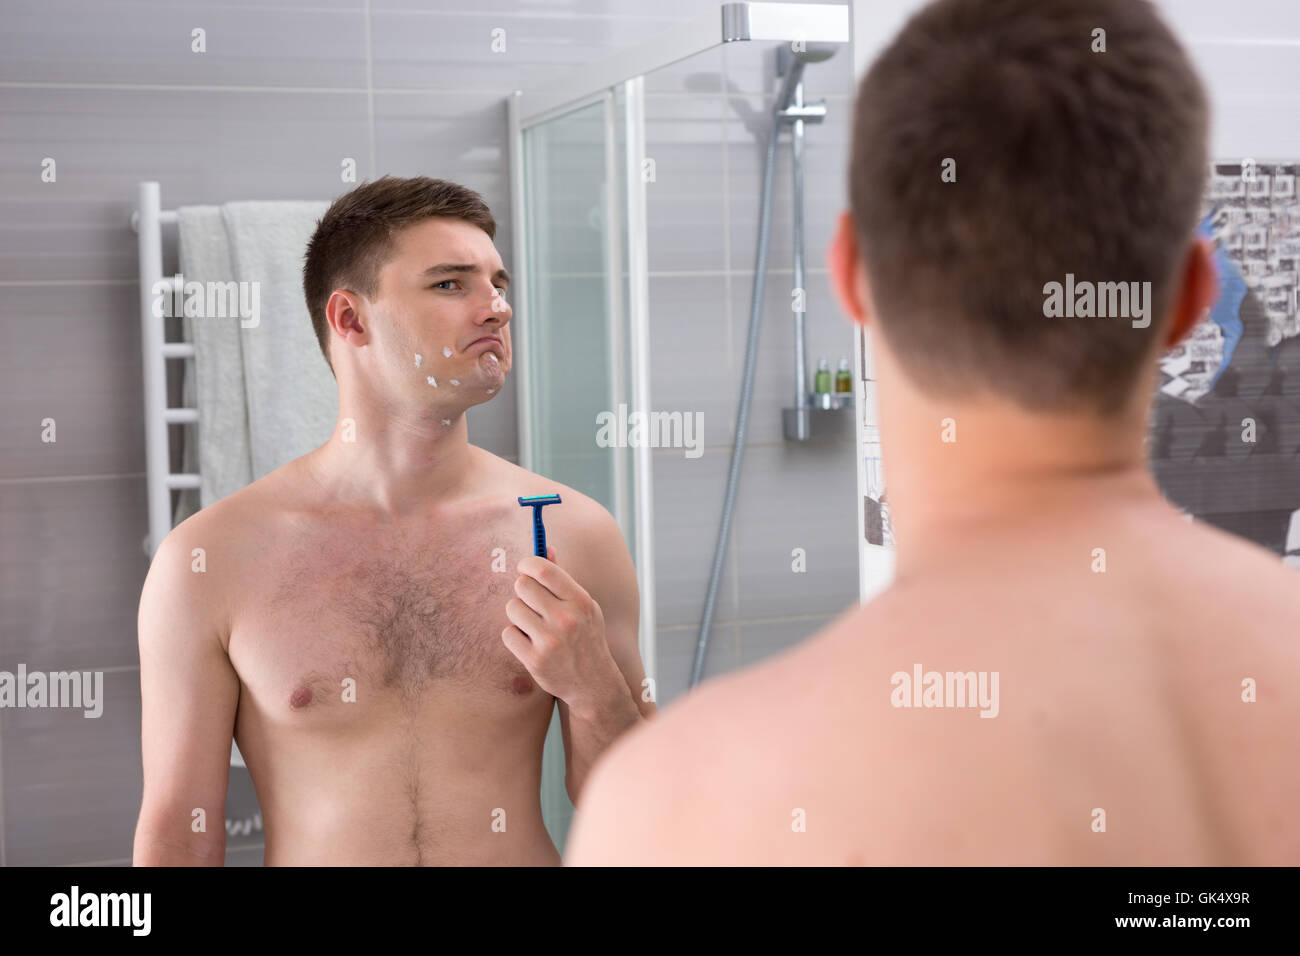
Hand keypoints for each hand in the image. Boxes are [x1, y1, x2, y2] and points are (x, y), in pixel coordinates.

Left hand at [501, 546, 619, 709]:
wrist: (592, 683)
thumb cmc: (585, 637)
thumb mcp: (583, 606)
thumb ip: (562, 578)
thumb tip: (547, 547)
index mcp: (580, 601)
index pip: (543, 569)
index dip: (527, 564)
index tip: (524, 568)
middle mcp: (566, 619)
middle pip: (522, 585)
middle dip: (522, 590)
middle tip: (530, 601)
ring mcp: (550, 641)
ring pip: (512, 608)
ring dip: (517, 614)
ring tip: (532, 624)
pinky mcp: (534, 660)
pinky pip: (507, 633)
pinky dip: (514, 636)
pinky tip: (529, 643)